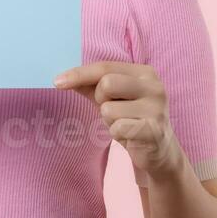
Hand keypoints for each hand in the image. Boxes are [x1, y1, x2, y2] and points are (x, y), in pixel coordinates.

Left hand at [53, 60, 183, 178]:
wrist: (159, 150)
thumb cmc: (132, 118)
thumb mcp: (112, 98)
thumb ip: (90, 85)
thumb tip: (62, 79)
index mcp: (145, 72)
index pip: (105, 67)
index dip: (79, 73)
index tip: (57, 82)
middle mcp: (154, 86)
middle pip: (107, 83)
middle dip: (100, 99)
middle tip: (111, 110)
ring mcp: (156, 108)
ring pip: (109, 109)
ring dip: (109, 120)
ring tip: (124, 124)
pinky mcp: (154, 130)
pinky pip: (117, 129)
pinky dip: (117, 134)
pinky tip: (130, 136)